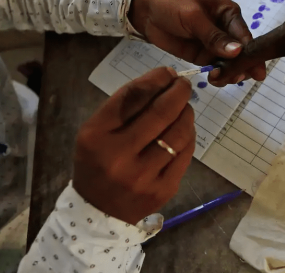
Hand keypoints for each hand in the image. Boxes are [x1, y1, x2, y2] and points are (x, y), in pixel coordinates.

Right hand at [73, 67, 194, 224]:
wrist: (99, 211)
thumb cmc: (99, 161)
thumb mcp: (97, 131)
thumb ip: (125, 105)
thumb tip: (164, 80)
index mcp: (96, 136)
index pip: (132, 97)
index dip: (155, 79)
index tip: (168, 72)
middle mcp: (118, 156)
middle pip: (160, 112)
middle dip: (178, 92)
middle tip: (184, 85)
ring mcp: (143, 176)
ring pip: (178, 132)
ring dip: (186, 112)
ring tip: (185, 107)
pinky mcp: (163, 189)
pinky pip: (185, 153)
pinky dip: (188, 135)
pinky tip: (184, 130)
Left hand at [129, 0, 265, 79]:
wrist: (144, 11)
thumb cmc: (171, 4)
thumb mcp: (193, 17)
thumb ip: (214, 36)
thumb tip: (237, 51)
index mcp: (229, 14)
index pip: (245, 36)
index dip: (251, 54)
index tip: (255, 71)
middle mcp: (226, 30)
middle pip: (241, 53)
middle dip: (241, 67)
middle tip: (236, 78)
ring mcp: (215, 44)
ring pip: (230, 63)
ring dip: (229, 73)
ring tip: (220, 79)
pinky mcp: (202, 55)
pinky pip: (216, 68)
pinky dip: (218, 75)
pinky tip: (215, 80)